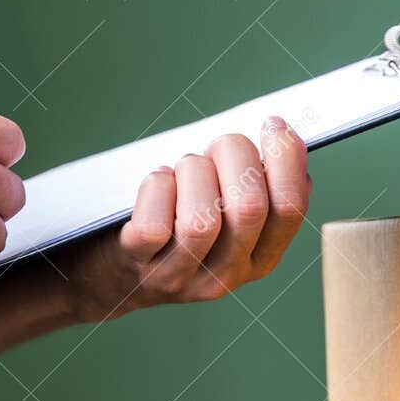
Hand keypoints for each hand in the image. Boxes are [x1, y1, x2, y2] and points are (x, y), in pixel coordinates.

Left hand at [55, 116, 308, 321]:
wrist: (110, 274)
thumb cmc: (175, 223)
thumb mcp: (225, 216)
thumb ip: (256, 188)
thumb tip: (288, 145)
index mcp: (259, 259)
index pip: (289, 210)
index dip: (287, 159)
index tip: (273, 125)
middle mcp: (226, 275)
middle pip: (250, 208)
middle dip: (235, 155)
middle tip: (216, 145)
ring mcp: (181, 275)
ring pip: (203, 219)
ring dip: (193, 172)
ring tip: (182, 168)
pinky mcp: (138, 266)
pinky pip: (154, 226)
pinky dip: (157, 188)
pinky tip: (158, 180)